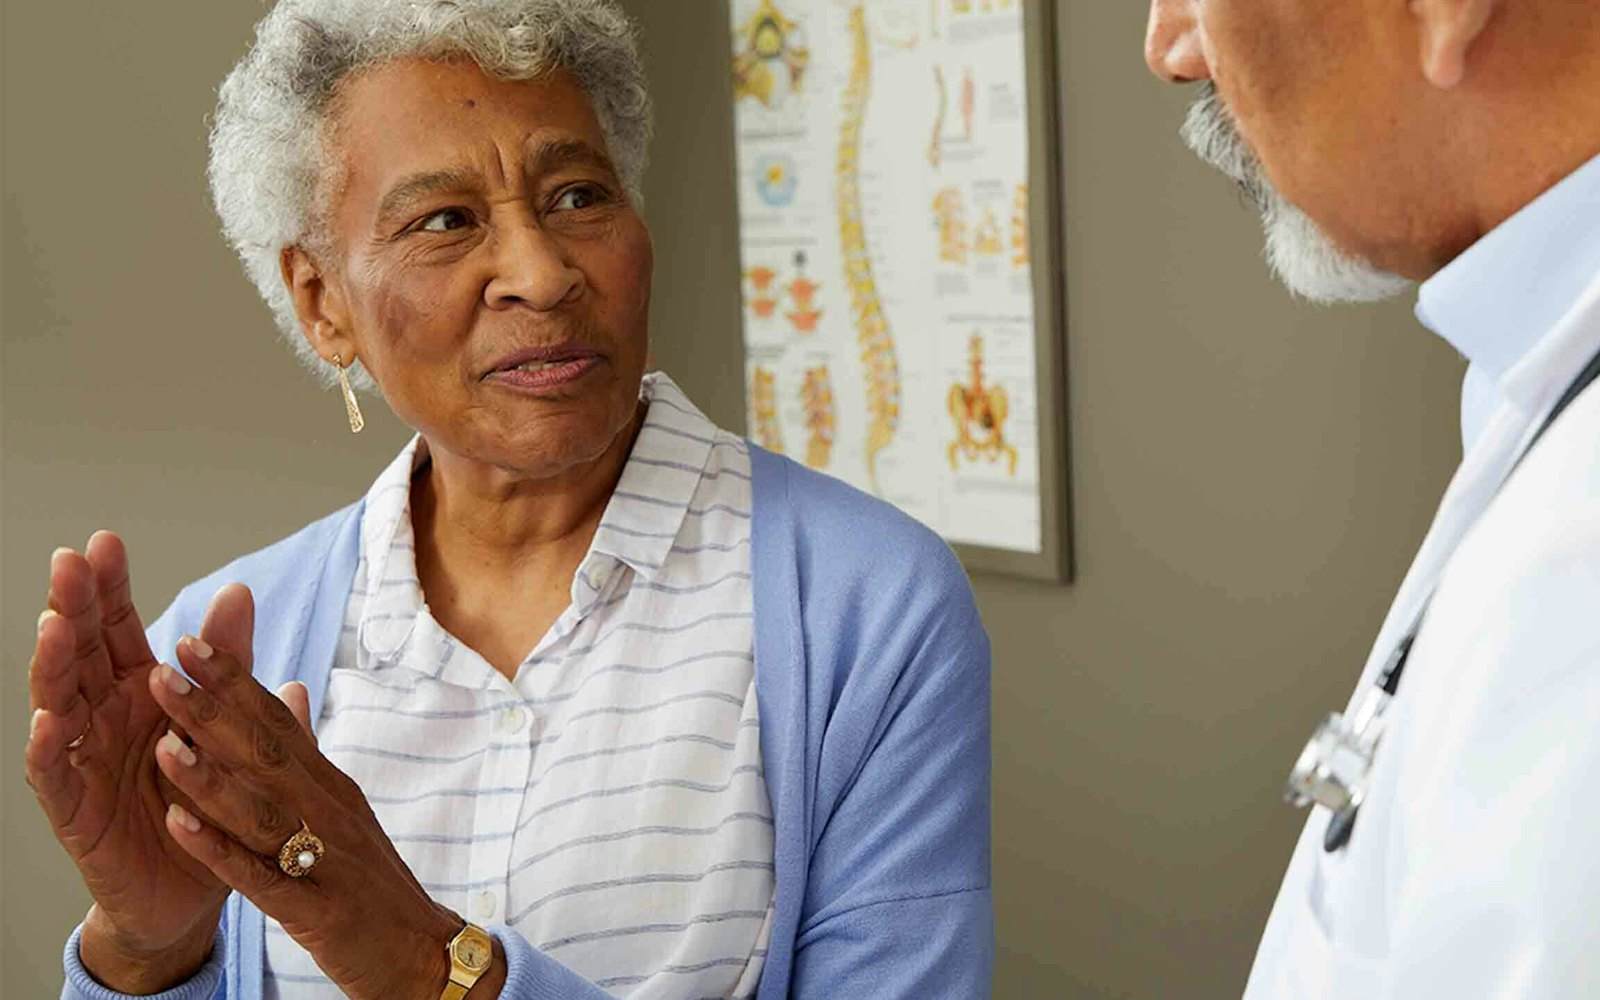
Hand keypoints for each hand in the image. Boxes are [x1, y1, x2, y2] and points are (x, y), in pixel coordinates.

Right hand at [24, 534, 227, 991]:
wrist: (196, 885)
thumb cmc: (203, 796)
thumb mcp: (222, 721)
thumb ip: (225, 662)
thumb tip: (239, 593)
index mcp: (141, 690)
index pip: (119, 628)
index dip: (110, 587)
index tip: (106, 541)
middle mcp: (104, 716)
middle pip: (81, 651)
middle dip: (74, 605)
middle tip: (69, 562)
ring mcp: (84, 758)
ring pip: (59, 701)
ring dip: (54, 663)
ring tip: (56, 624)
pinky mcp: (74, 809)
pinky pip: (57, 773)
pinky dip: (51, 746)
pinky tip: (50, 718)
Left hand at [149, 583, 495, 999]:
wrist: (420, 954)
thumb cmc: (369, 883)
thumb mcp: (343, 811)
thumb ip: (308, 755)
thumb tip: (288, 691)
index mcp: (331, 785)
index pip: (279, 721)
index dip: (234, 682)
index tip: (189, 643)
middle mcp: (330, 811)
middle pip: (268, 753)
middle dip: (213, 711)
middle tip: (162, 670)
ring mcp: (325, 859)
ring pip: (262, 810)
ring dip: (210, 777)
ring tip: (161, 744)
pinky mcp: (317, 910)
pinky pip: (261, 877)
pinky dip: (219, 851)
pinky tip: (178, 829)